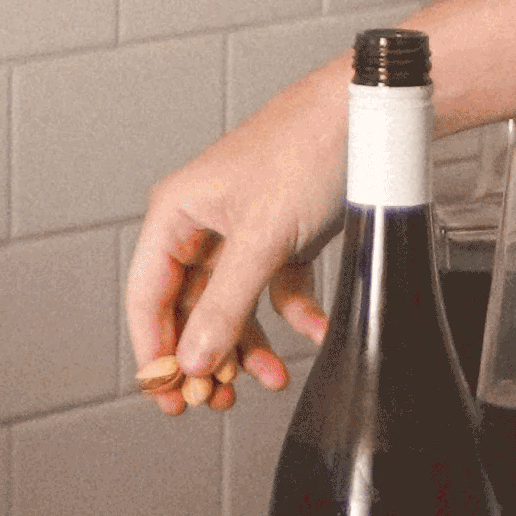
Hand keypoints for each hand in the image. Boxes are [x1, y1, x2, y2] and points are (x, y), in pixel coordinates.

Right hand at [125, 62, 347, 413]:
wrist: (368, 115)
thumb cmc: (305, 150)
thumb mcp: (261, 238)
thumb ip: (226, 305)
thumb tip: (194, 359)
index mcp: (177, 214)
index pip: (148, 297)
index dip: (154, 351)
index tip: (169, 394)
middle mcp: (204, 223)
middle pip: (190, 307)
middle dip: (206, 355)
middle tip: (217, 400)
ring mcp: (245, 231)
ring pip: (234, 305)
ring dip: (250, 345)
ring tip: (267, 379)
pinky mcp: (284, 236)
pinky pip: (278, 290)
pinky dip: (295, 314)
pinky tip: (315, 332)